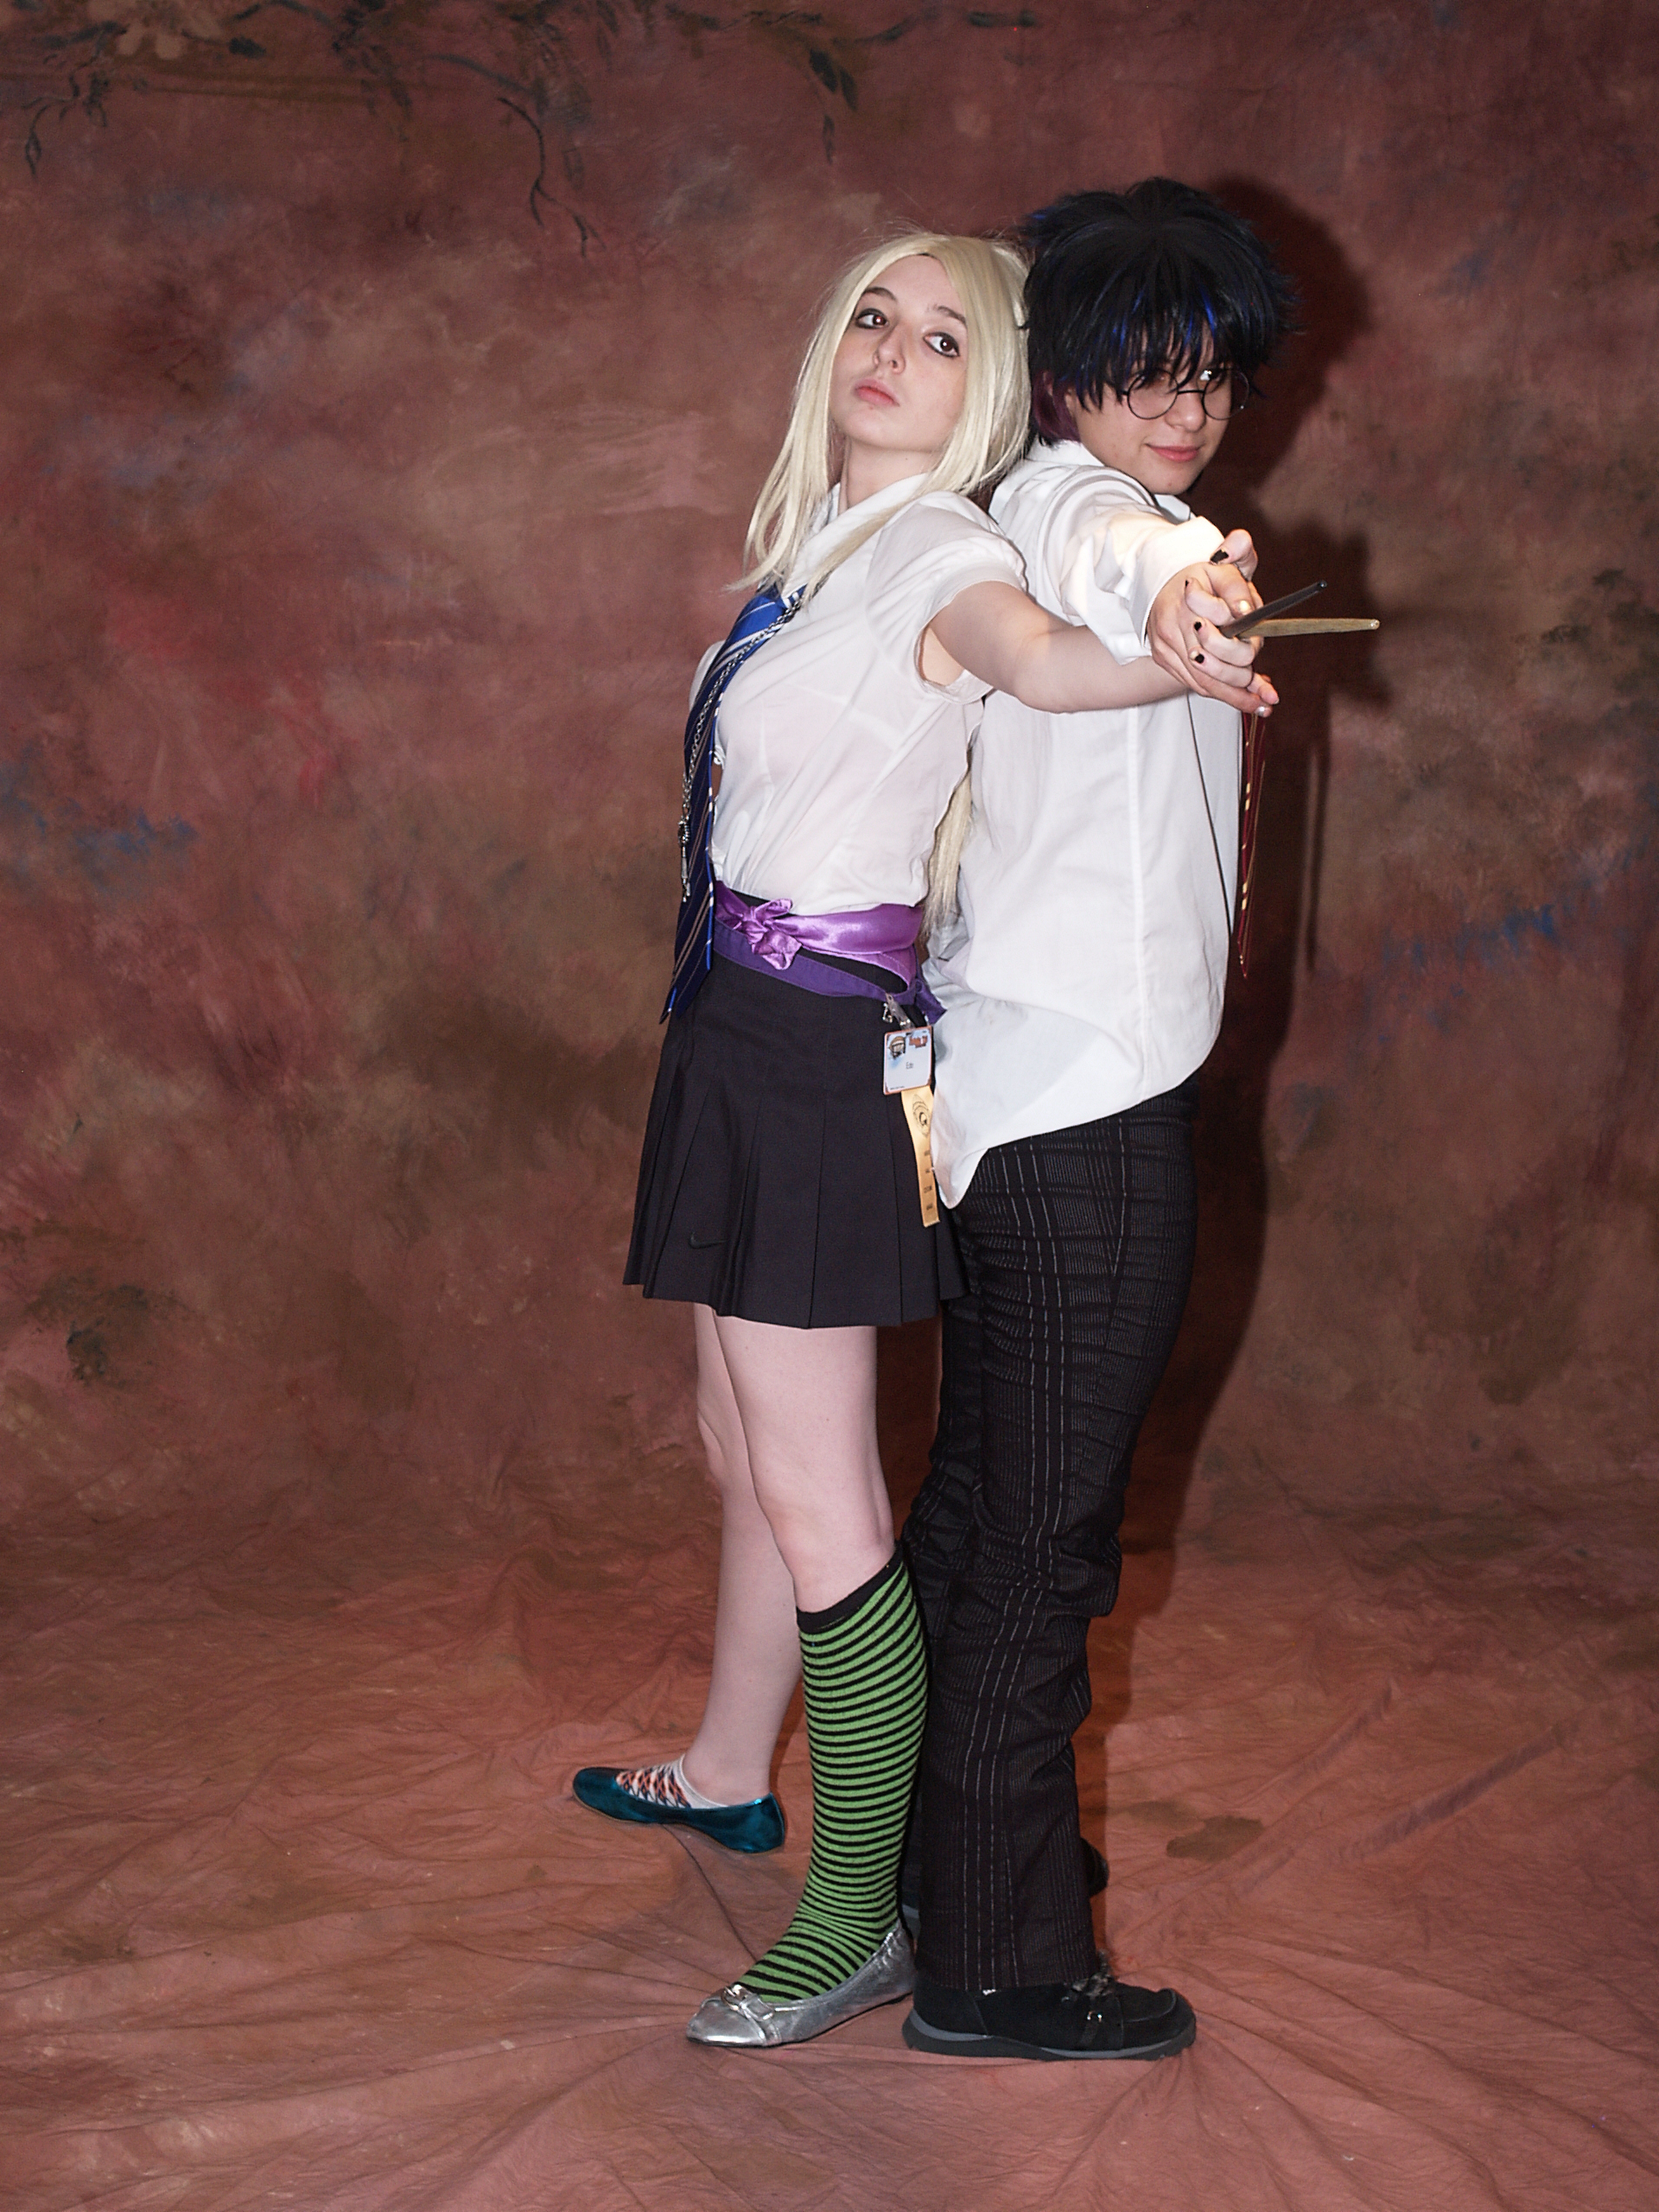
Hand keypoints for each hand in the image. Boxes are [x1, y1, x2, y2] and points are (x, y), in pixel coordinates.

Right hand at [1148, 545, 1276, 712]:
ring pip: (1204, 679)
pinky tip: (1246, 700)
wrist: (1163, 584)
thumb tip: (1243, 594)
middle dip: (1243, 676)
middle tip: (1268, 690)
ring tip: (1262, 704)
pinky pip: (1194, 683)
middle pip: (1213, 661)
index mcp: (1191, 596)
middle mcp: (1175, 623)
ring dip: (1235, 696)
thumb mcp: (1224, 563)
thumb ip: (1239, 555)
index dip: (1244, 640)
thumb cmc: (1201, 577)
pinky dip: (1222, 694)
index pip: (1222, 622)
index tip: (1260, 652)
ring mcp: (1166, 644)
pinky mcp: (1164, 658)